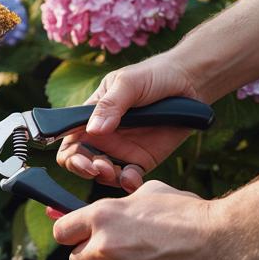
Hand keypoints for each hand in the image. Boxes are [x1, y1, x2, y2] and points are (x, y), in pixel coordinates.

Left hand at [51, 172, 258, 259]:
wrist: (226, 241)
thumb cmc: (190, 212)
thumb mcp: (150, 193)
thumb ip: (118, 205)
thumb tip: (97, 213)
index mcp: (103, 216)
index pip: (61, 231)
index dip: (71, 235)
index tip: (80, 238)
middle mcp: (105, 246)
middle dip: (93, 259)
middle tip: (118, 253)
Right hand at [56, 54, 201, 191]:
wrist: (189, 84)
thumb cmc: (153, 76)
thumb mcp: (128, 83)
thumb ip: (110, 105)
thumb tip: (93, 130)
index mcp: (91, 115)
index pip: (68, 138)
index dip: (69, 154)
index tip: (81, 160)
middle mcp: (103, 135)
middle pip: (80, 161)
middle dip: (84, 169)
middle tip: (99, 168)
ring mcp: (121, 149)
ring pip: (102, 174)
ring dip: (105, 178)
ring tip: (116, 172)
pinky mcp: (141, 160)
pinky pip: (128, 178)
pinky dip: (127, 183)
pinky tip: (132, 178)